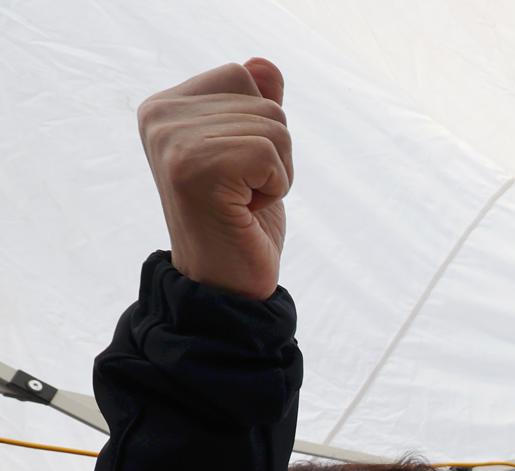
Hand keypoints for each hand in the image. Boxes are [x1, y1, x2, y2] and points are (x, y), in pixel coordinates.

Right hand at [138, 59, 291, 299]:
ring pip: (274, 128)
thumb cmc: (240, 220)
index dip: (259, 127)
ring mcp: (174, 141)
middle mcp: (160, 117)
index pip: (242, 77)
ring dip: (277, 172)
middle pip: (264, 103)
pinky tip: (245, 209)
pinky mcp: (196, 166)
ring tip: (242, 200)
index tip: (235, 169)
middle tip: (242, 192)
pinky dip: (276, 186)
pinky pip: (271, 153)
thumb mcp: (253, 154)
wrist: (225, 284)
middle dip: (274, 153)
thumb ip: (253, 106)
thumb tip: (263, 65)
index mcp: (165, 107)